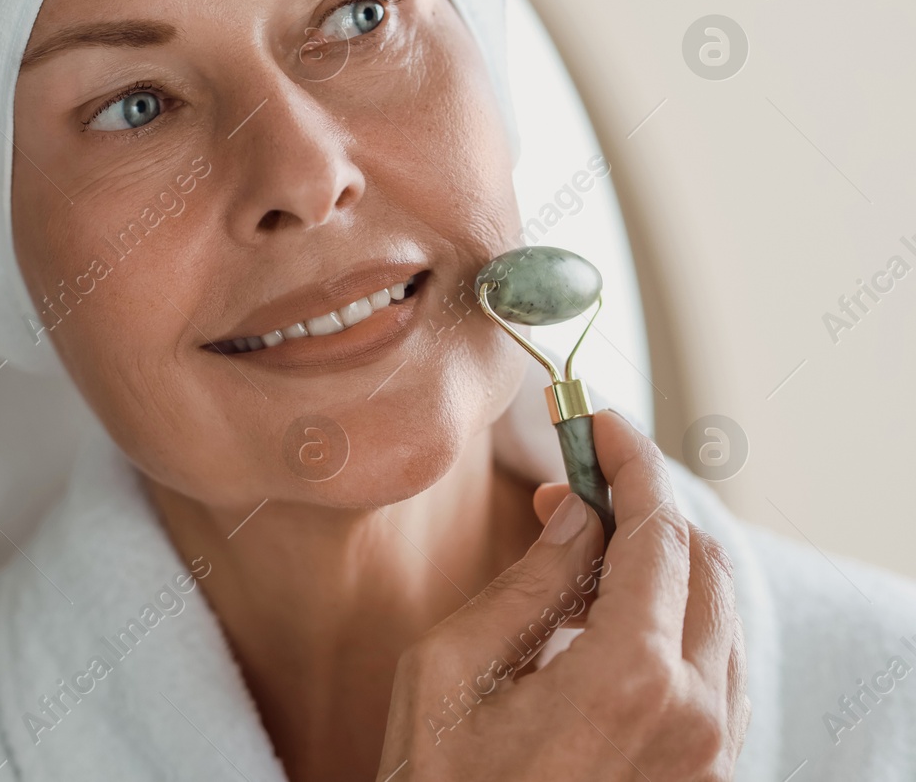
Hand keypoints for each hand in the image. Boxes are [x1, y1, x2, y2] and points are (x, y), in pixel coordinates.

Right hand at [374, 411, 749, 780]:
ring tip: (587, 551)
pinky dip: (675, 625)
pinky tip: (613, 620)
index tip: (598, 424)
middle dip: (647, 511)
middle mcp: (696, 716)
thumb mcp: (452, 671)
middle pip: (704, 567)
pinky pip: (716, 677)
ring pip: (719, 621)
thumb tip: (577, 520)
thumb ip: (526, 586)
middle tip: (578, 490)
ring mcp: (710, 756)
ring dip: (664, 567)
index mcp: (632, 678)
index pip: (659, 533)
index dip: (631, 464)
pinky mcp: (704, 781)